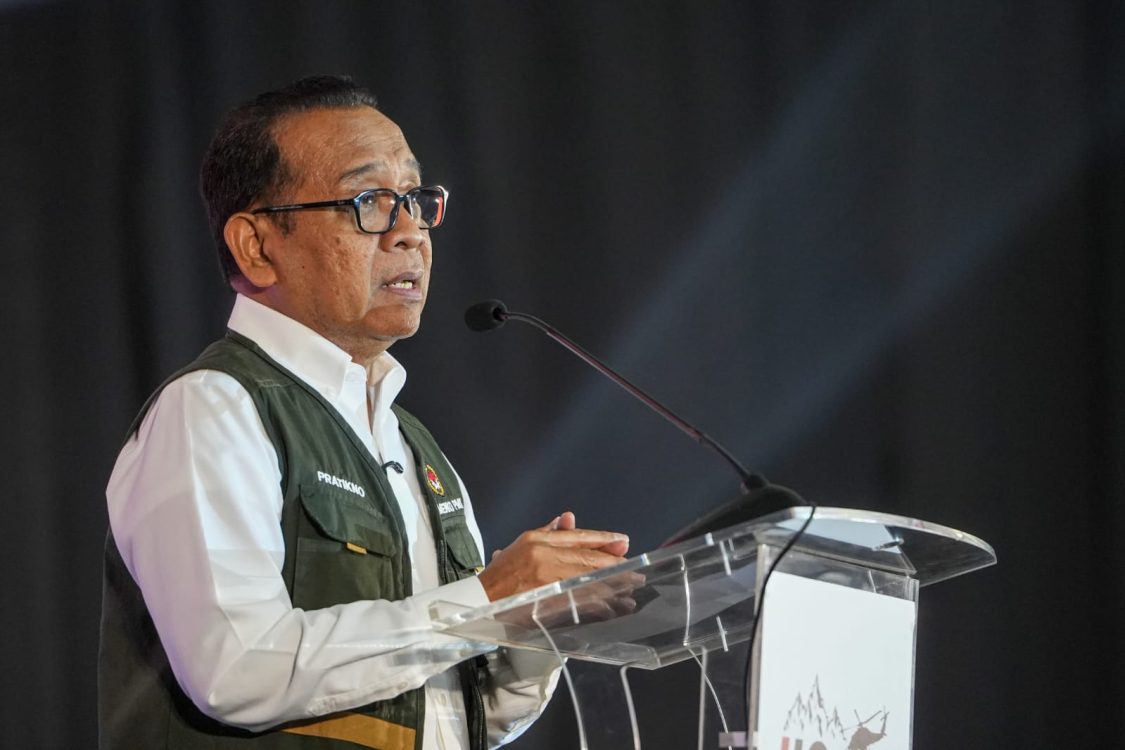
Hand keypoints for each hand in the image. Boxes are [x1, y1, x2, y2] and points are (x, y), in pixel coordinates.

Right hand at [478, 512, 629, 601]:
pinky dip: (598, 605)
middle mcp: (544, 556)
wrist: (477, 601)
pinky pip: (579, 602)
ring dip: (612, 586)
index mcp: (538, 540)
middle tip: (635, 572)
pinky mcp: (546, 602)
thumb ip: (547, 532)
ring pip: (588, 580)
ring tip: (630, 590)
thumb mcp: (520, 544)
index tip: (624, 543)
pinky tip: (611, 607)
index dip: (604, 540)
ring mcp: (545, 580)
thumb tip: (568, 519)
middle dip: (615, 565)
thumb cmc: (499, 574)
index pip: (578, 537)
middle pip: (588, 559)